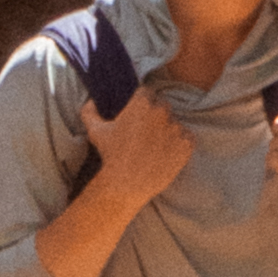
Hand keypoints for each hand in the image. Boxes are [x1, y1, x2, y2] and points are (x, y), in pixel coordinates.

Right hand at [80, 84, 194, 214]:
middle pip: (162, 106)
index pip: (146, 93)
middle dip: (156, 116)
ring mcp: (176, 127)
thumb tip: (91, 102)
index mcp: (142, 103)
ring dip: (168, 131)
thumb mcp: (95, 131)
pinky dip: (181, 144)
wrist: (127, 183)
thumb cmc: (111, 156)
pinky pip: (187, 138)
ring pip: (174, 123)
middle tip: (146, 133)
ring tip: (156, 147)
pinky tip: (167, 153)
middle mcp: (161, 111)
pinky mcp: (187, 143)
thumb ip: (90, 112)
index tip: (138, 116)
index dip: (142, 104)